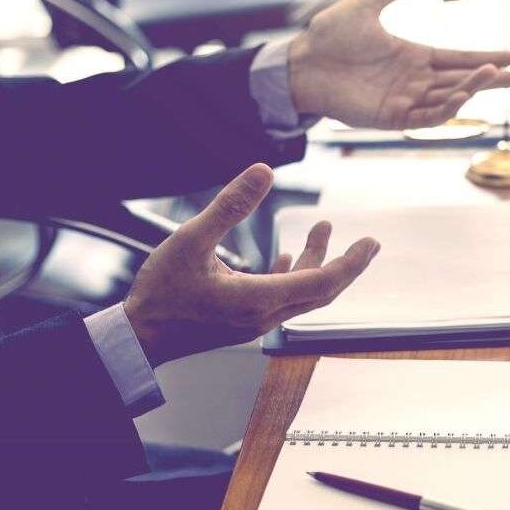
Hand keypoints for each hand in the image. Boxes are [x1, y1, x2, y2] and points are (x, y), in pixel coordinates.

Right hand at [124, 164, 378, 365]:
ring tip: (322, 228)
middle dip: (347, 264)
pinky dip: (293, 276)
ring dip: (316, 262)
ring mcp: (255, 322)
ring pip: (301, 294)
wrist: (138, 338)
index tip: (371, 243)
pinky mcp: (244, 322)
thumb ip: (230, 205)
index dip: (351, 262)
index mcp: (258, 299)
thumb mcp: (191, 239)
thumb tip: (262, 171)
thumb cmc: (161, 294)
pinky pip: (282, 299)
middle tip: (368, 243)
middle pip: (321, 290)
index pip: (322, 282)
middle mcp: (264, 315)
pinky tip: (288, 258)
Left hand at [288, 0, 509, 128]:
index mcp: (415, 56)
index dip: (490, 58)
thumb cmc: (330, 36)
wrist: (301, 63)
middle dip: (497, 81)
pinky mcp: (391, 117)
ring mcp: (405, 101)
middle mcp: (416, 81)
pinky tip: (463, 94)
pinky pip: (427, 117)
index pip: (461, 60)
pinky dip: (447, 108)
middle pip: (466, 81)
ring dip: (474, 88)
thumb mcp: (368, 3)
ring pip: (450, 98)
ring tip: (494, 73)